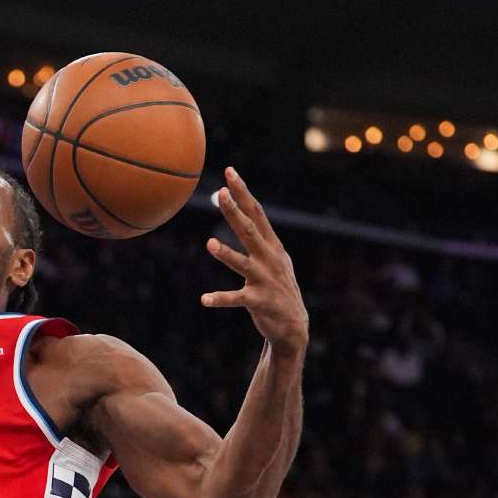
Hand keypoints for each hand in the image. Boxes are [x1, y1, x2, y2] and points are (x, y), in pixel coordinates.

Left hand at [201, 167, 308, 355]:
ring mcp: (264, 280)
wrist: (293, 325)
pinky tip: (204, 299)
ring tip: (210, 244)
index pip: (257, 213)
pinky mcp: (258, 301)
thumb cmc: (277, 287)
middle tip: (220, 194)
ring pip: (242, 263)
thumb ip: (259, 237)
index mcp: (272, 246)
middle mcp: (269, 259)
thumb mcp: (274, 258)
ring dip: (226, 254)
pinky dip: (220, 298)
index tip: (230, 172)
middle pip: (249, 230)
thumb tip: (242, 212)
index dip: (243, 193)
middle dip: (234, 212)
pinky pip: (236, 299)